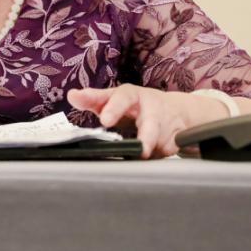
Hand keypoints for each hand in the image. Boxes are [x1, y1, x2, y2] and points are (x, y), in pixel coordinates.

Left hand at [67, 85, 226, 158]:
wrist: (176, 111)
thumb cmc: (137, 106)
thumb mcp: (115, 100)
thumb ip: (93, 99)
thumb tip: (72, 95)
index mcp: (130, 96)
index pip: (120, 97)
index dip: (112, 107)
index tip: (104, 119)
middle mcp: (148, 105)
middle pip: (144, 117)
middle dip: (135, 126)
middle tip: (116, 128)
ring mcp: (164, 121)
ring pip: (157, 133)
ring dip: (149, 141)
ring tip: (143, 151)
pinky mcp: (177, 136)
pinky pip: (168, 148)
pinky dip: (159, 153)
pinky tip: (155, 154)